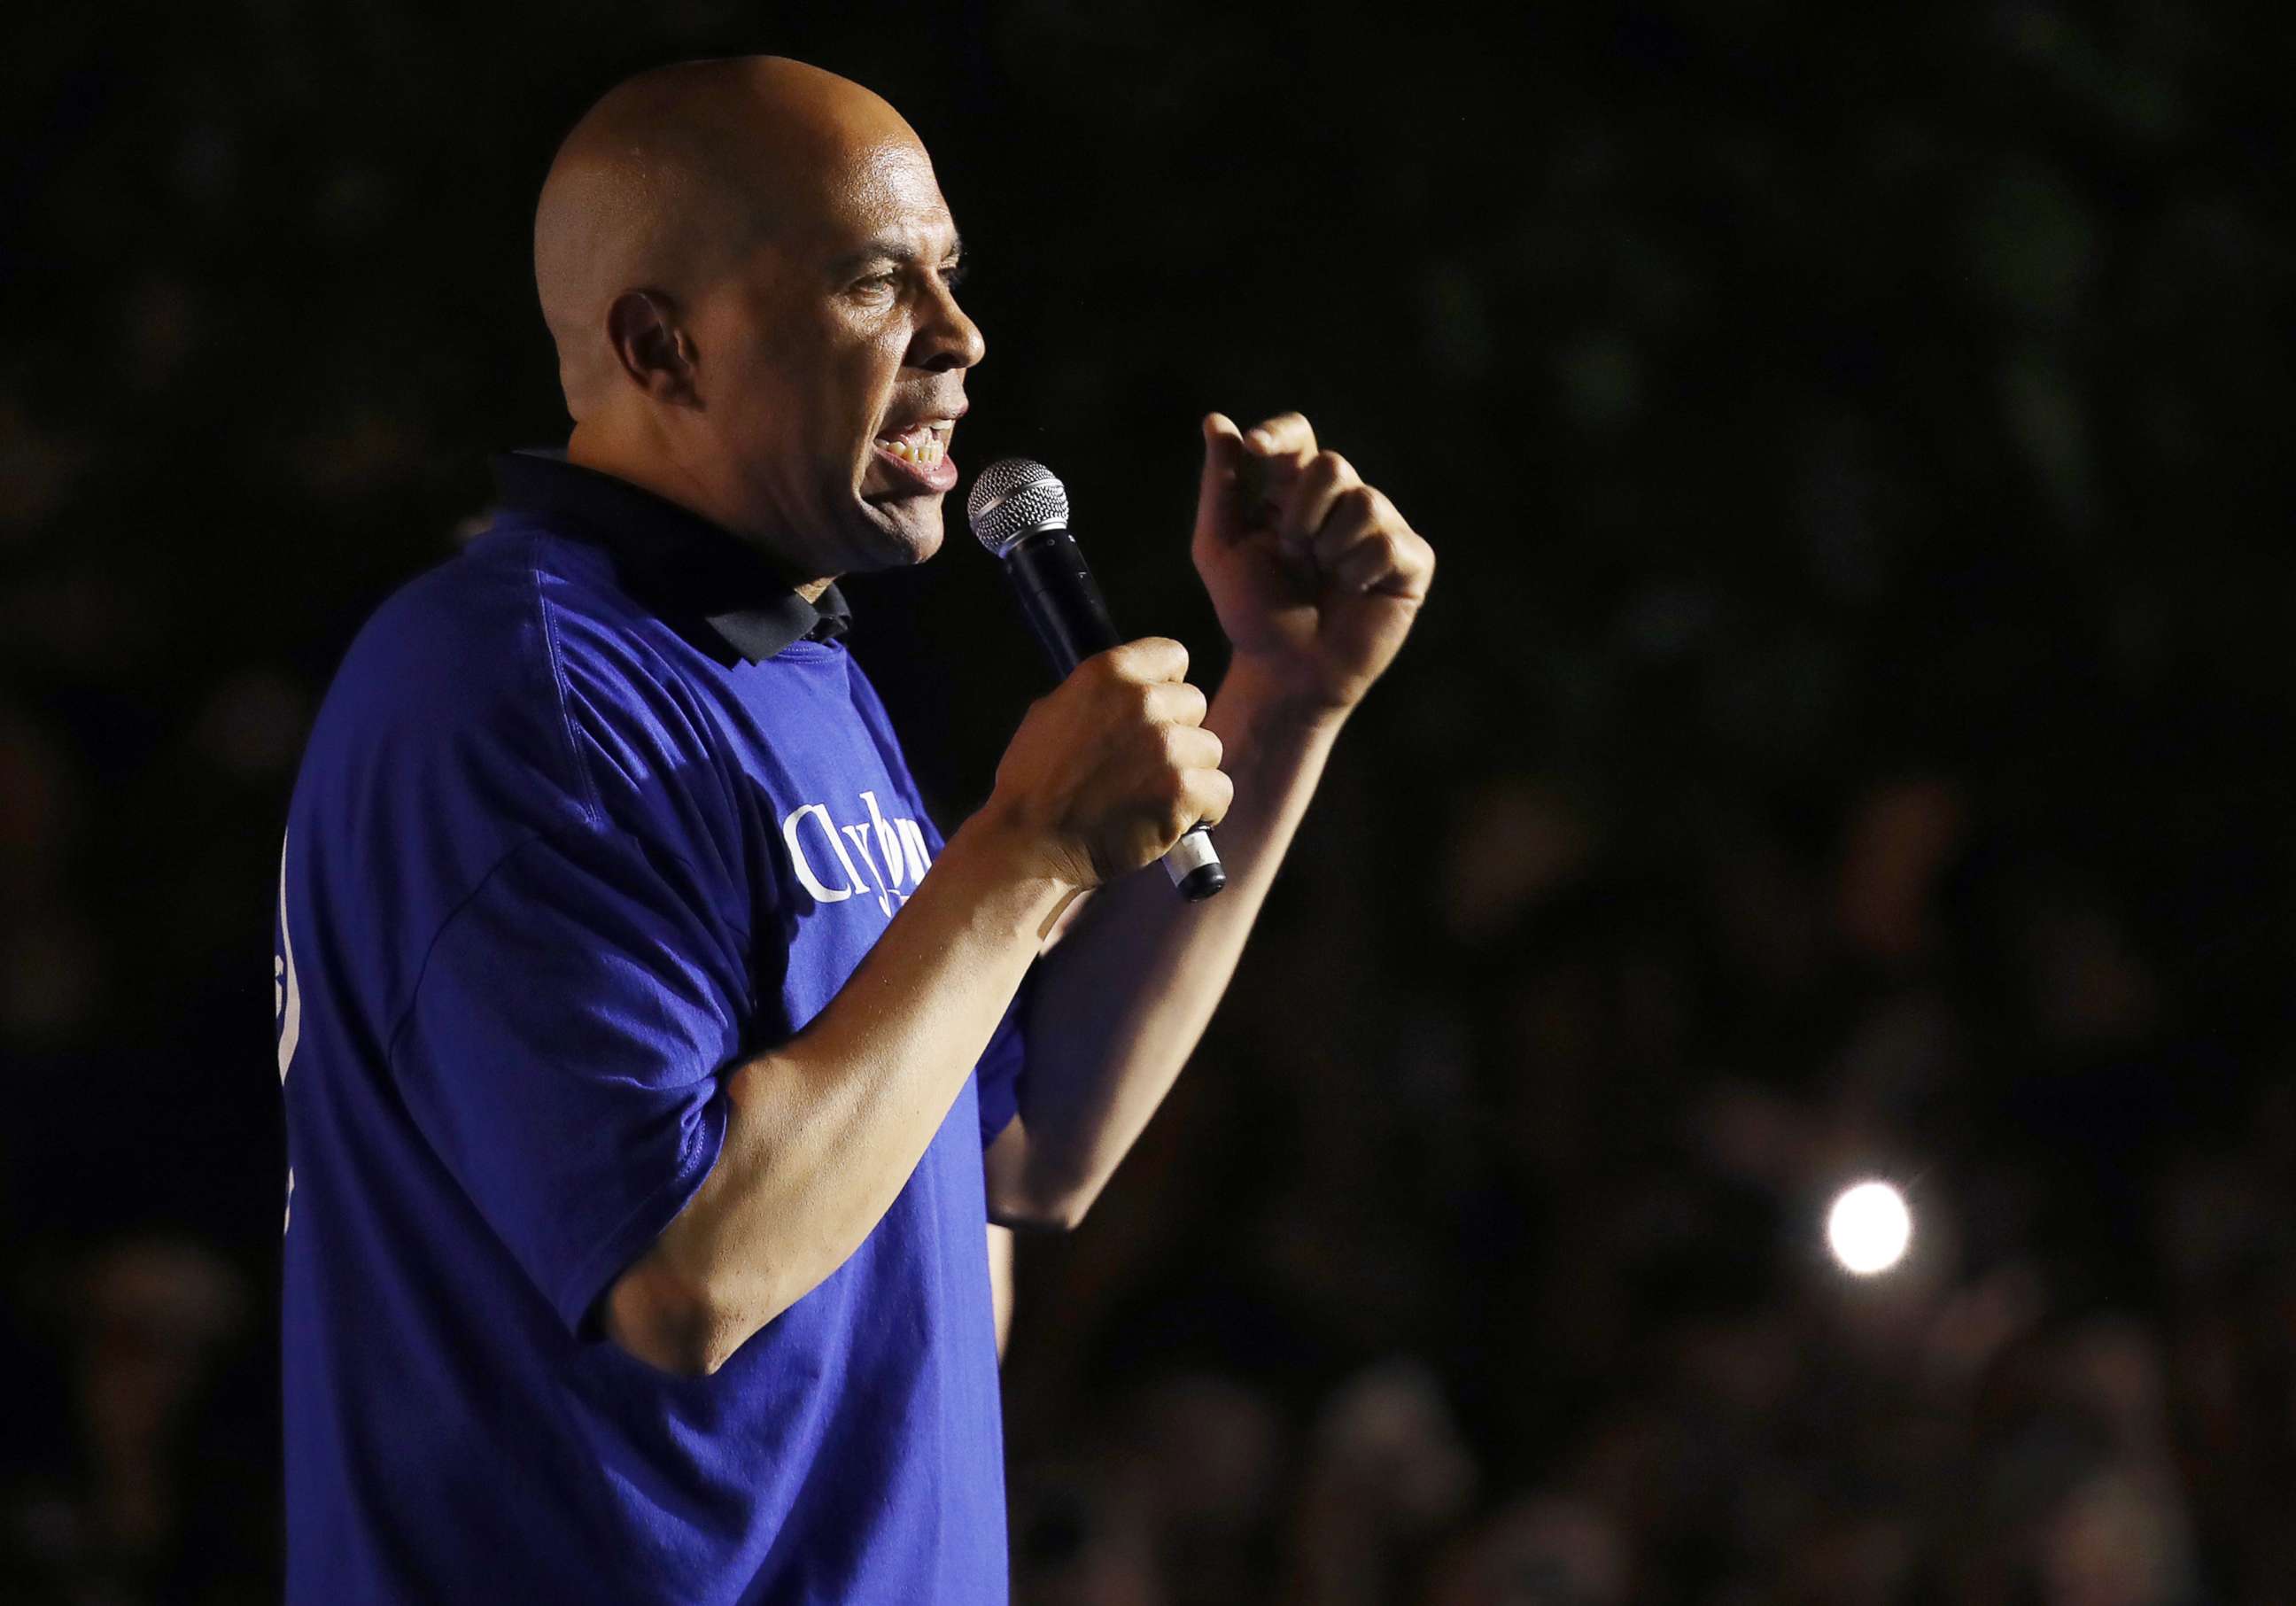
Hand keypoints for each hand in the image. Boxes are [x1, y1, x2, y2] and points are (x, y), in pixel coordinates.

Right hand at [983, 637, 1231, 889]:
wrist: (1030, 843)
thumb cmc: (1034, 783)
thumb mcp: (1052, 713)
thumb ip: (1101, 695)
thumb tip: (1134, 689)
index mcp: (1109, 672)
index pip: (1174, 655)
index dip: (1166, 686)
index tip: (1153, 714)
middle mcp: (1142, 701)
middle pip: (1195, 704)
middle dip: (1178, 732)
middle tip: (1146, 765)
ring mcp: (1166, 746)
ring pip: (1209, 750)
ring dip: (1190, 773)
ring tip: (1154, 796)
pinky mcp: (1182, 790)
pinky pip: (1220, 791)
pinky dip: (1203, 810)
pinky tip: (1173, 819)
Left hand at [1192, 412, 1434, 713]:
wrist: (1286, 671)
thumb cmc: (1252, 613)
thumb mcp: (1220, 547)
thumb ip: (1221, 484)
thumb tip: (1215, 420)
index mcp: (1294, 490)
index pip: (1298, 436)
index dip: (1281, 435)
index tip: (1256, 449)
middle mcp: (1341, 501)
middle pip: (1332, 464)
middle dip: (1300, 513)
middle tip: (1291, 555)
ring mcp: (1380, 528)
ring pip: (1365, 502)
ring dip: (1329, 548)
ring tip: (1321, 579)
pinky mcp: (1410, 561)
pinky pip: (1388, 543)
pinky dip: (1359, 572)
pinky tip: (1353, 593)